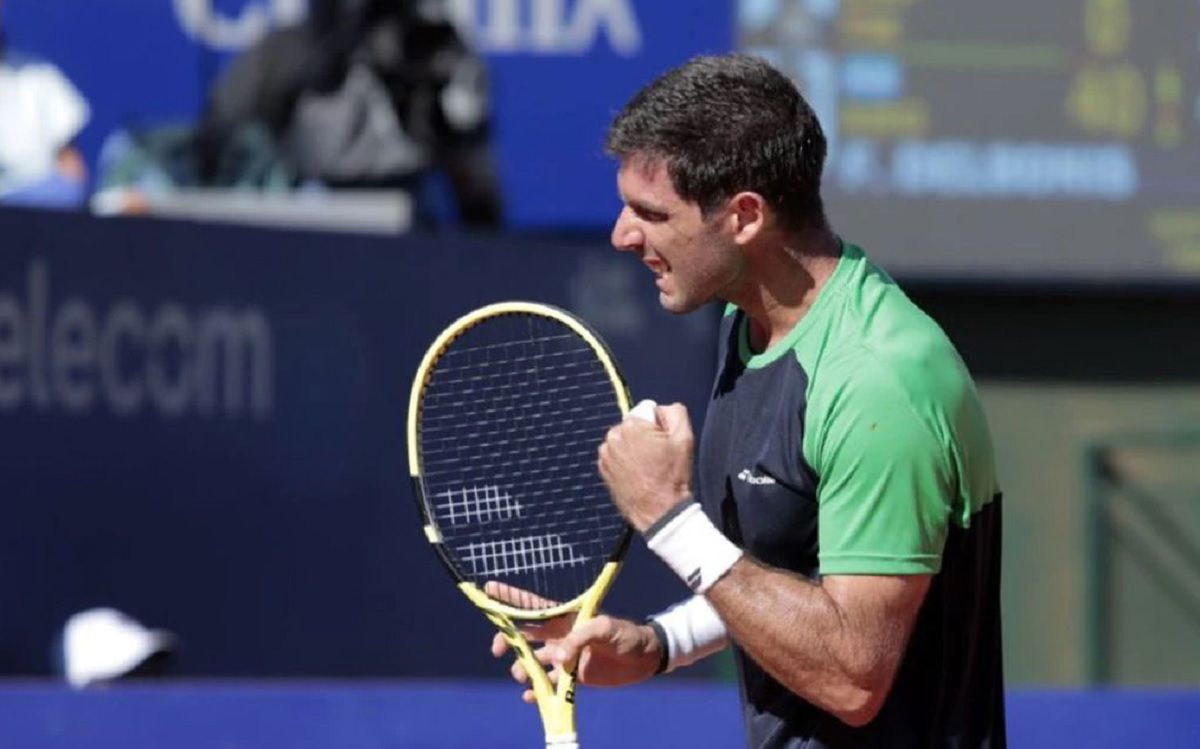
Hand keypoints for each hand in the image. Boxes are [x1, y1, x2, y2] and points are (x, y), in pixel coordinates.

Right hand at [486, 582, 661, 702]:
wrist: (645, 659)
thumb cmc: (627, 635)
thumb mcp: (606, 628)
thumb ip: (580, 639)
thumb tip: (556, 658)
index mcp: (566, 618)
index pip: (533, 606)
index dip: (511, 598)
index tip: (489, 589)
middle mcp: (560, 636)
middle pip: (524, 635)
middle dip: (507, 640)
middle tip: (499, 650)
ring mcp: (564, 658)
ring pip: (532, 662)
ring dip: (522, 668)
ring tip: (524, 676)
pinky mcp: (572, 678)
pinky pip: (547, 685)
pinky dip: (536, 691)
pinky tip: (531, 696)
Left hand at [597, 402, 693, 532]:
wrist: (659, 512)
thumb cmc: (672, 477)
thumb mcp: (685, 438)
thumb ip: (675, 412)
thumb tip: (661, 409)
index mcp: (631, 426)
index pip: (647, 411)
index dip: (659, 426)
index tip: (664, 444)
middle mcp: (613, 437)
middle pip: (634, 426)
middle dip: (644, 436)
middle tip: (657, 458)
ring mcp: (605, 455)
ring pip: (624, 440)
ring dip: (633, 449)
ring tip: (647, 469)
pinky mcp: (603, 470)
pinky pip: (616, 456)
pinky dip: (625, 462)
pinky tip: (637, 475)